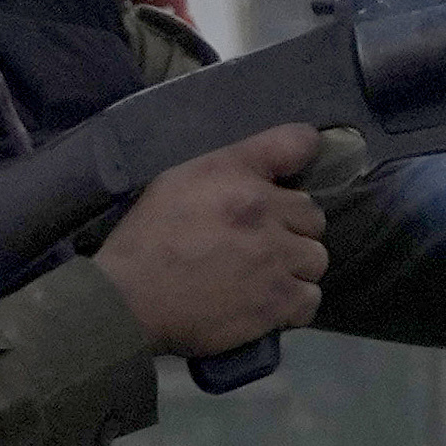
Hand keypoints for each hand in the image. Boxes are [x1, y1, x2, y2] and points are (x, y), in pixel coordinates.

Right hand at [97, 124, 324, 354]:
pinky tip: (271, 303)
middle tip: (264, 243)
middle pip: (312, 215)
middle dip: (292, 229)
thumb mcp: (179, 180)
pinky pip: (310, 298)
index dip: (303, 158)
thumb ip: (230, 168)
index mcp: (237, 175)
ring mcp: (274, 258)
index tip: (291, 180)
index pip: (298, 142)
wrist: (129, 299)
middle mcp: (263, 210)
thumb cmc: (148, 237)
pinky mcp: (276, 301)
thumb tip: (279, 164)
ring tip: (268, 277)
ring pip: (316, 258)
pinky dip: (295, 303)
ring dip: (296, 268)